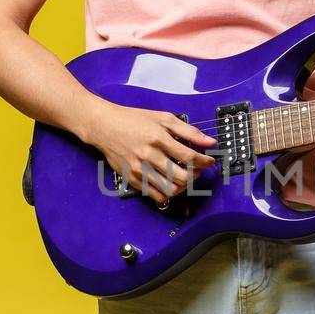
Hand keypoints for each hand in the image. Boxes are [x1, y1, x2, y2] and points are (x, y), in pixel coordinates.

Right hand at [88, 102, 217, 201]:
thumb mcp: (163, 118)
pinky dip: (167, 193)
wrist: (104, 127)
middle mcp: (148, 156)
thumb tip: (210, 142)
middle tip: (198, 170)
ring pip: (170, 189)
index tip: (210, 161)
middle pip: (182, 177)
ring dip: (184, 186)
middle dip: (196, 176)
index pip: (190, 157)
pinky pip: (154, 195)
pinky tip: (171, 184)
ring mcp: (139, 170)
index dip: (205, 162)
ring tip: (185, 177)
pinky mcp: (131, 179)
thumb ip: (189, 131)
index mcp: (158, 138)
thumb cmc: (134, 120)